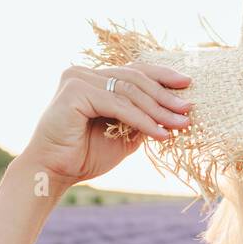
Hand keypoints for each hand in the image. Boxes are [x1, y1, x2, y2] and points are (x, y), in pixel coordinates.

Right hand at [20, 63, 192, 187]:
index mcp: (94, 79)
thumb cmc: (84, 156)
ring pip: (129, 91)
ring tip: (181, 124)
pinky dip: (143, 120)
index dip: (162, 76)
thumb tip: (175, 111)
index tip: (187, 85)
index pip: (133, 71)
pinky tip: (160, 133)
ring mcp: (77, 78)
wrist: (54, 172)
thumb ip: (143, 119)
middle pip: (134, 78)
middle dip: (165, 96)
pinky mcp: (74, 90)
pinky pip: (118, 104)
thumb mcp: (123, 135)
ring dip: (158, 110)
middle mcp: (84, 73)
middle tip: (188, 110)